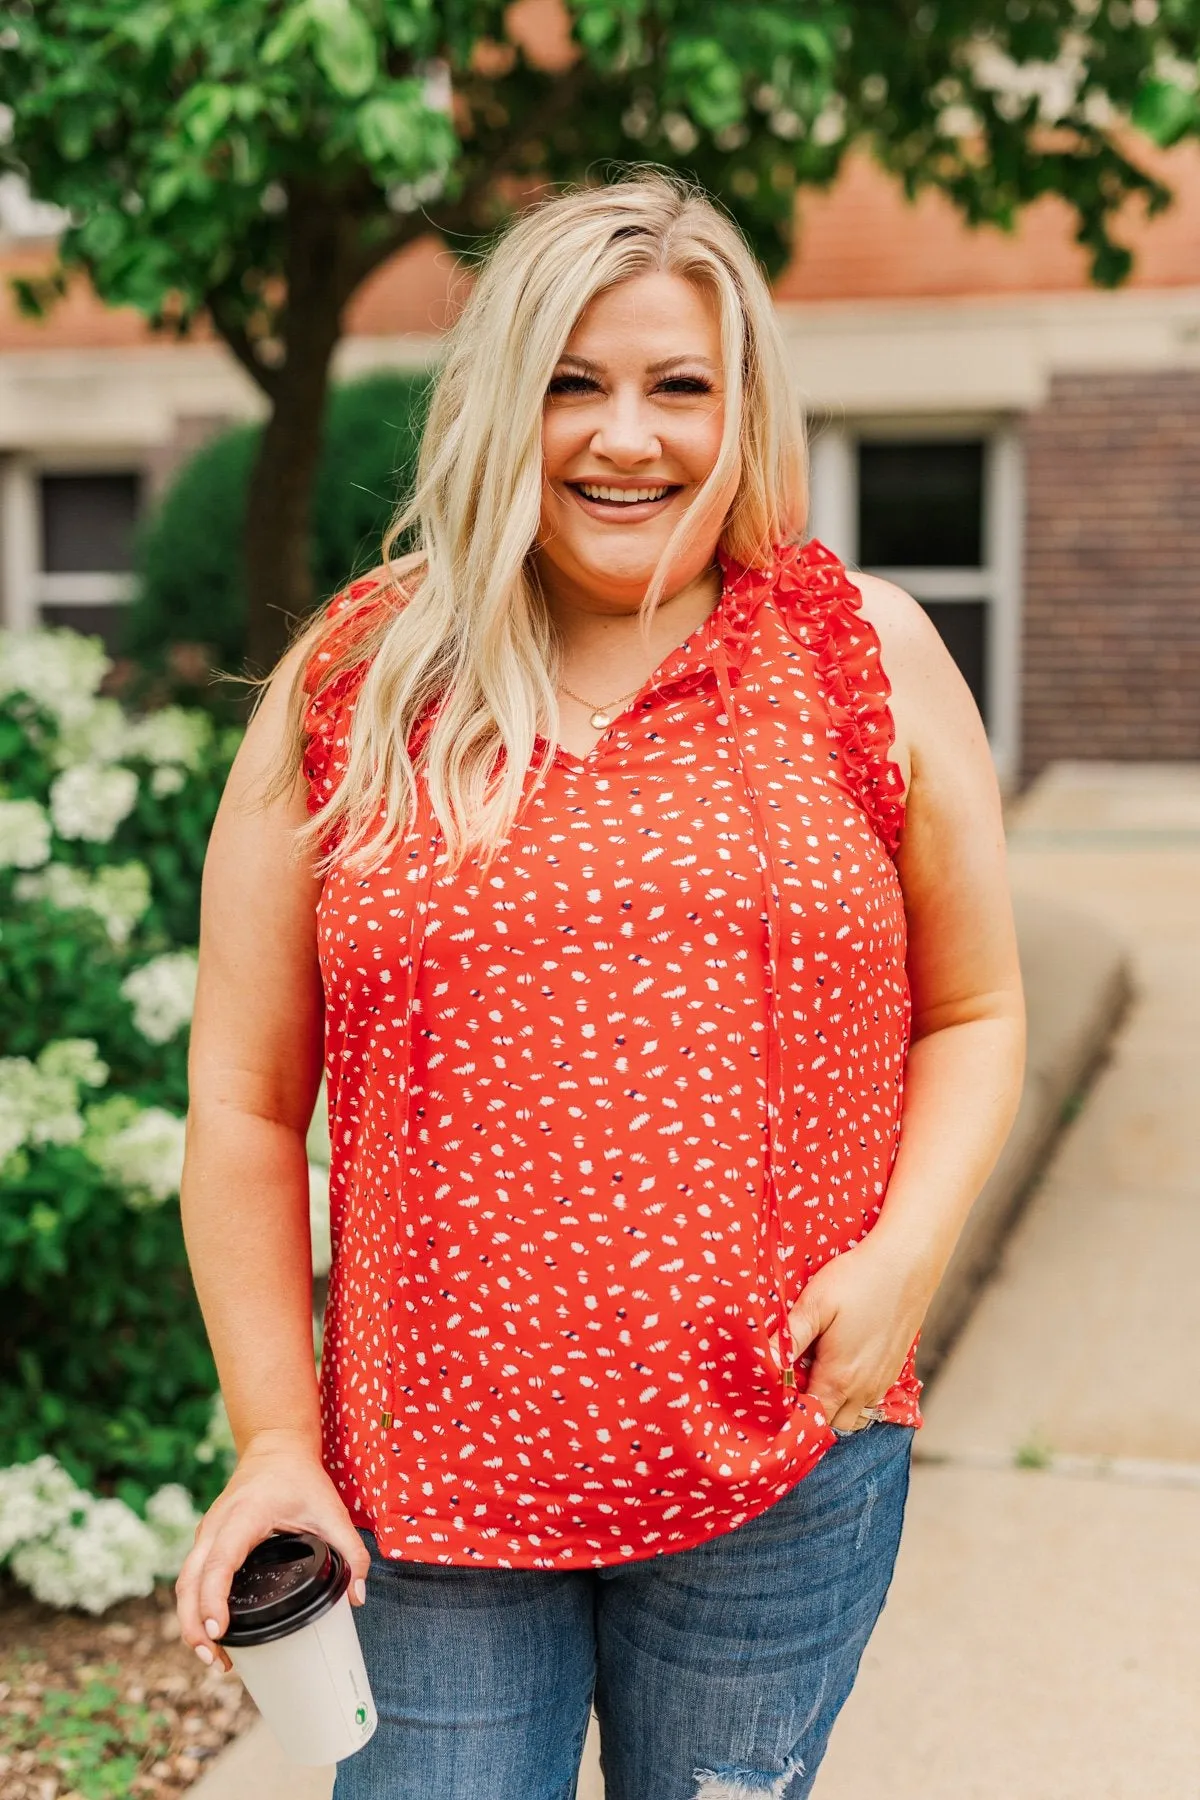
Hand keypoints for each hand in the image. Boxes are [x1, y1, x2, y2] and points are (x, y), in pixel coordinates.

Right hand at [175, 1429, 370, 1673]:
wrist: (275, 1447)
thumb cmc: (300, 1477)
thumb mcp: (332, 1511)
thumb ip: (351, 1552)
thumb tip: (358, 1598)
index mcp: (244, 1517)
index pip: (219, 1563)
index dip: (213, 1600)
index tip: (218, 1632)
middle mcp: (217, 1525)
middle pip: (190, 1581)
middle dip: (194, 1624)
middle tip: (215, 1661)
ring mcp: (207, 1532)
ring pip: (185, 1581)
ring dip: (190, 1620)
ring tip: (214, 1657)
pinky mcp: (207, 1539)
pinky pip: (191, 1576)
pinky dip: (194, 1605)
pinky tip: (213, 1632)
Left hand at [775, 1233, 934, 1433]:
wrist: (906, 1265)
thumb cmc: (858, 1280)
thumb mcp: (815, 1304)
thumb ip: (789, 1338)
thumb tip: (763, 1361)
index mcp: (840, 1378)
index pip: (811, 1419)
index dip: (791, 1414)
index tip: (775, 1398)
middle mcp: (864, 1389)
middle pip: (832, 1424)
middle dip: (811, 1414)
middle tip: (792, 1387)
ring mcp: (882, 1382)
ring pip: (854, 1415)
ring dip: (834, 1407)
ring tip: (815, 1380)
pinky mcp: (893, 1371)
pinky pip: (870, 1401)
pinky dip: (853, 1397)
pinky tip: (842, 1370)